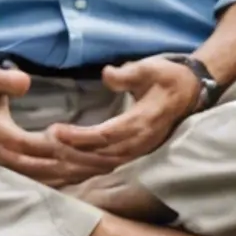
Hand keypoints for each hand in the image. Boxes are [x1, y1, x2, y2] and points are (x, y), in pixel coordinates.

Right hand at [0, 62, 107, 186]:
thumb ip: (3, 81)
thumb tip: (25, 82)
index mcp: (1, 137)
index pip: (42, 149)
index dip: (70, 148)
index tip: (98, 145)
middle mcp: (5, 156)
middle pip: (51, 169)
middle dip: (83, 166)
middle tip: (114, 160)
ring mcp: (5, 162)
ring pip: (47, 177)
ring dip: (77, 173)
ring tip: (106, 167)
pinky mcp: (8, 162)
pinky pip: (39, 176)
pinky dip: (63, 176)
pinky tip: (81, 172)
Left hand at [43, 57, 199, 174]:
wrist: (191, 91)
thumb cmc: (167, 77)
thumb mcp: (149, 68)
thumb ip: (127, 73)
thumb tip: (106, 74)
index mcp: (143, 120)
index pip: (107, 134)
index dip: (81, 136)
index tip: (56, 132)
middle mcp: (142, 141)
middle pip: (102, 154)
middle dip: (72, 152)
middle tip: (45, 144)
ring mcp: (141, 149)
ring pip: (106, 163)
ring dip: (78, 161)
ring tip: (52, 153)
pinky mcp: (138, 152)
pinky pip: (111, 164)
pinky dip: (90, 166)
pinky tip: (70, 165)